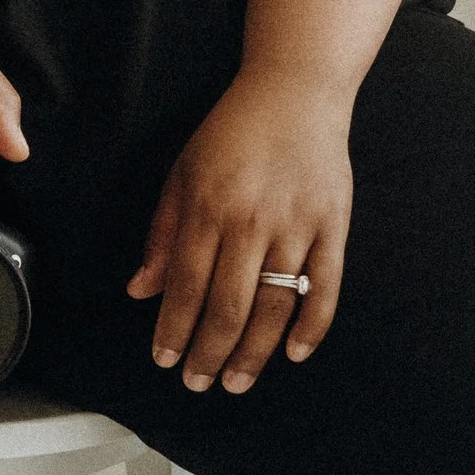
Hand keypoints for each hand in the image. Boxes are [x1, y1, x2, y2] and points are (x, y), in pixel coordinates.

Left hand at [126, 66, 350, 389]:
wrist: (296, 91)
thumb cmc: (232, 133)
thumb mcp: (183, 174)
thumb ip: (163, 235)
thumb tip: (141, 290)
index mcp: (209, 207)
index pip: (187, 286)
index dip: (174, 330)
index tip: (164, 360)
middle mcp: (252, 221)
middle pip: (229, 306)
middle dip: (210, 353)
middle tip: (198, 383)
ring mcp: (297, 225)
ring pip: (275, 305)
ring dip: (254, 353)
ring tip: (237, 382)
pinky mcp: (333, 225)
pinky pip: (324, 286)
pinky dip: (312, 325)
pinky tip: (294, 354)